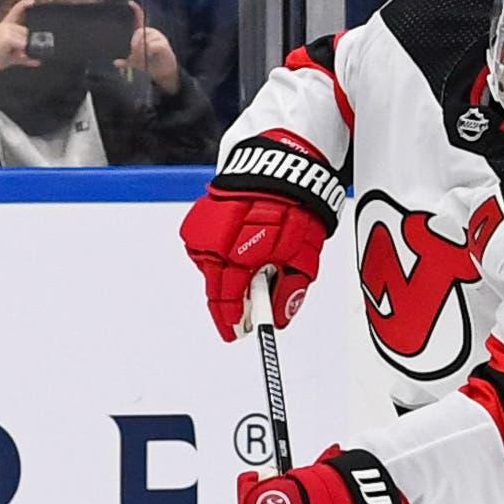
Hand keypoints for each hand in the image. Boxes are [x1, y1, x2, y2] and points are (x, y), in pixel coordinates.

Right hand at [0, 0, 38, 84]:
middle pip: (26, 32)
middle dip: (25, 45)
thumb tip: (38, 61)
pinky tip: (9, 54)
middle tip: (13, 53)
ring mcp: (5, 30)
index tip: (33, 1)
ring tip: (9, 54)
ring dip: (22, 50)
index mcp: (5, 26)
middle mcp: (4, 25)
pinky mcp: (6, 37)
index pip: (15, 12)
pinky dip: (20, 53)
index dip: (24, 5)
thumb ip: (25, 57)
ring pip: (25, 39)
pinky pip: (22, 45)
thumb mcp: (12, 57)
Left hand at [119, 0, 183, 95]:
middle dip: (134, 45)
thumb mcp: (136, 62)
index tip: (130, 2)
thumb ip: (126, 62)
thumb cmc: (150, 64)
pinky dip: (147, 52)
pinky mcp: (163, 44)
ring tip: (142, 60)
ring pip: (144, 41)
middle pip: (139, 33)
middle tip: (133, 56)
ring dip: (141, 52)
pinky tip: (149, 56)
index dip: (136, 10)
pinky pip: (151, 46)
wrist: (164, 73)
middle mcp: (151, 33)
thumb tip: (115, 63)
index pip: (140, 19)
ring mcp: (158, 37)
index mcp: (144, 34)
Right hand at [179, 186, 328, 341]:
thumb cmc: (293, 210)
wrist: (282, 171)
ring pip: (212, 268)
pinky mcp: (200, 218)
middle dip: (232, 300)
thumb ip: (288, 292)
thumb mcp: (302, 260)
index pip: (227, 302)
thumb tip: (279, 318)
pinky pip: (209, 248)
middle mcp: (215, 246)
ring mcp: (205, 231)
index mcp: (238, 258)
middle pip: (216, 288)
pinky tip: (242, 246)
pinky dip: (224, 253)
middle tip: (248, 303)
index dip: (232, 321)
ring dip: (229, 274)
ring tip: (252, 263)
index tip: (238, 332)